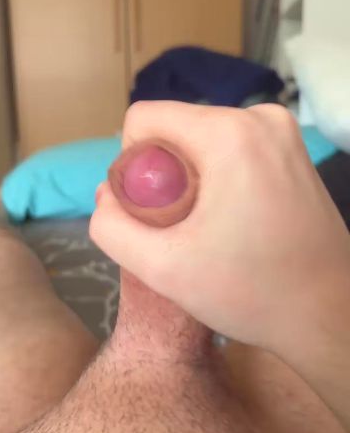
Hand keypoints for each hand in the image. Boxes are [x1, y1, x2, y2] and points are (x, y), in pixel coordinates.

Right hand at [90, 101, 349, 355]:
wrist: (330, 315)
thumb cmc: (250, 293)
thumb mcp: (163, 269)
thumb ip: (113, 227)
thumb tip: (106, 195)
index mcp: (229, 133)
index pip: (145, 119)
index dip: (134, 166)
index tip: (156, 213)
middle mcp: (260, 116)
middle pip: (175, 128)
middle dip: (164, 176)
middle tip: (182, 229)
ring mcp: (282, 131)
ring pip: (202, 139)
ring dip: (190, 179)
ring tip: (209, 229)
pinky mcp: (293, 149)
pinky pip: (231, 148)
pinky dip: (218, 178)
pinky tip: (233, 222)